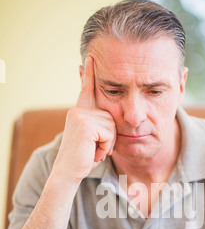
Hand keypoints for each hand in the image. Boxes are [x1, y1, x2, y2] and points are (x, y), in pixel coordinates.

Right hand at [52, 56, 115, 183]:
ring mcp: (81, 116)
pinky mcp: (86, 125)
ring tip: (93, 150)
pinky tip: (94, 152)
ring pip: (112, 126)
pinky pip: (109, 134)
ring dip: (108, 143)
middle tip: (95, 148)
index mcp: (79, 111)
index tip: (90, 56)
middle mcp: (78, 110)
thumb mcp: (92, 138)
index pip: (86, 88)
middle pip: (111, 116)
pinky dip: (106, 147)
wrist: (68, 171)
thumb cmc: (82, 157)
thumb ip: (98, 124)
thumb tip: (109, 116)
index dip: (89, 73)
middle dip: (109, 137)